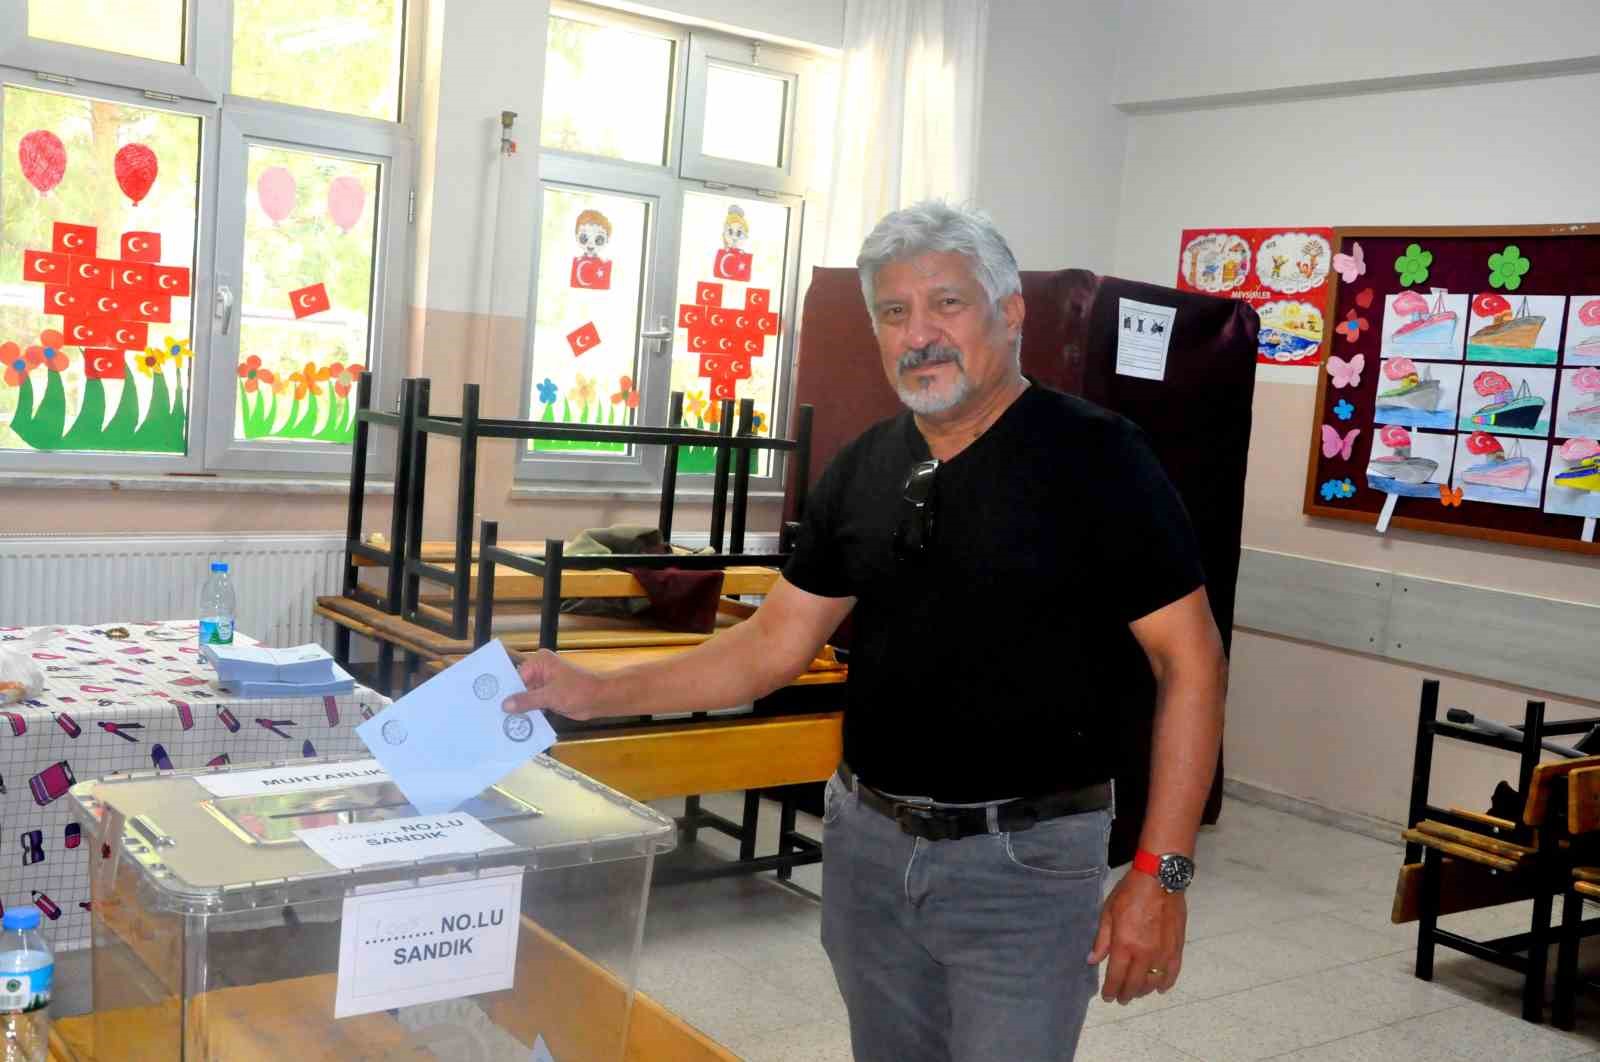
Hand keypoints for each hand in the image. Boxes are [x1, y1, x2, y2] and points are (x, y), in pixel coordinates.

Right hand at [501, 649, 600, 720]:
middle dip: (510, 700)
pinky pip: (532, 704)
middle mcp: (539, 671)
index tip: (492, 702)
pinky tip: (516, 724)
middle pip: (518, 686)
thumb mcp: (551, 696)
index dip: (505, 689)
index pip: (516, 675)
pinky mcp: (547, 697)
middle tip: (492, 713)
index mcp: (539, 662)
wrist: (599, 699)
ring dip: (518, 709)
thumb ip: (527, 700)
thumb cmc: (579, 690)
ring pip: (524, 697)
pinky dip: (527, 713)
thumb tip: (506, 705)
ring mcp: (543, 685)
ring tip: (500, 721)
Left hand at [1087, 868, 1186, 1003]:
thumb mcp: (1108, 912)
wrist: (1160, 880)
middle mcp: (1144, 954)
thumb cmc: (1130, 893)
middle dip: (1126, 994)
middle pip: (1134, 984)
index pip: (1116, 977)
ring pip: (1153, 982)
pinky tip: (1159, 988)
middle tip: (1120, 998)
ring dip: (1143, 991)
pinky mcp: (1177, 948)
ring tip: (1136, 992)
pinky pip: (1172, 973)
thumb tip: (1092, 960)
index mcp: (1124, 945)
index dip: (1111, 990)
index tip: (1107, 997)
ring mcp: (1163, 953)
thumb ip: (1102, 940)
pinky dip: (1165, 983)